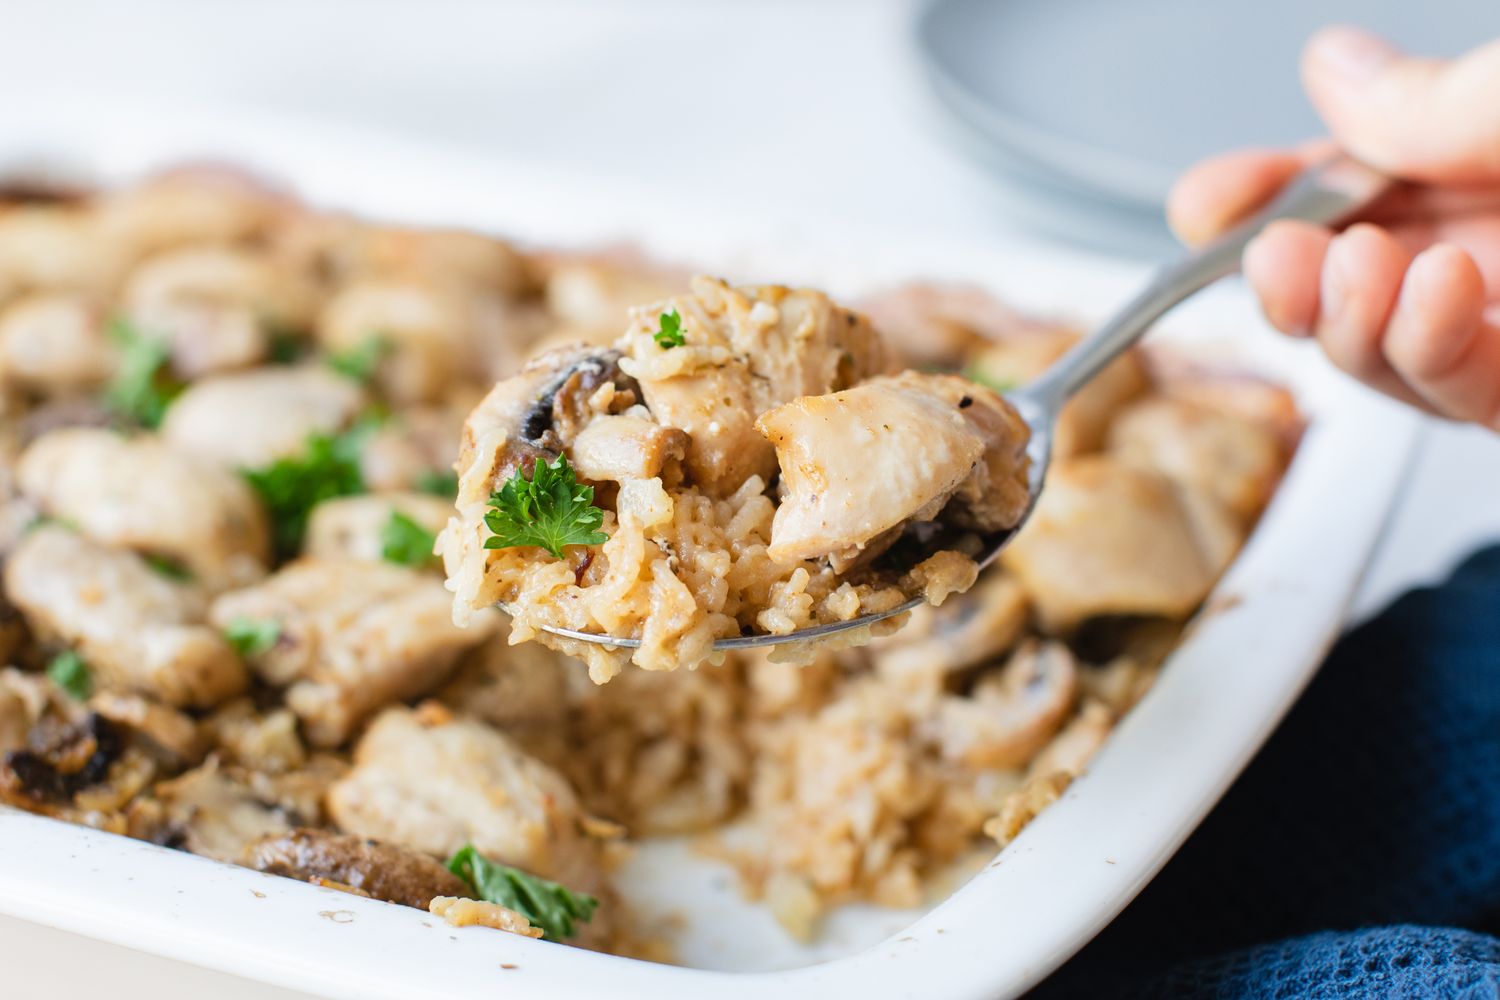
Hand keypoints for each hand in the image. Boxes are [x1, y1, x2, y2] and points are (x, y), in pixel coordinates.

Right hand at [1167, 26, 1499, 424]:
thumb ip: (1439, 97)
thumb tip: (1335, 68)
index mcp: (1486, 156)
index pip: (1352, 181)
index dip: (1269, 193)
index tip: (1209, 202)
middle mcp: (1497, 243)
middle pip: (1343, 277)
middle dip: (1285, 274)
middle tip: (1271, 255)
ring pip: (1384, 351)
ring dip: (1343, 320)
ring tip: (1359, 267)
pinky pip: (1462, 395)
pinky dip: (1423, 354)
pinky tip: (1430, 295)